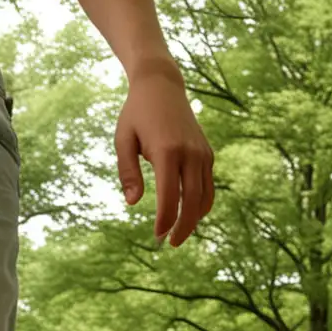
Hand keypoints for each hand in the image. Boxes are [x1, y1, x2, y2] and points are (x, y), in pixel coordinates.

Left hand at [115, 62, 214, 246]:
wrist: (161, 86)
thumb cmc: (136, 114)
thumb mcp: (123, 140)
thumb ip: (127, 172)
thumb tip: (132, 203)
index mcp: (167, 152)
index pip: (169, 197)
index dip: (165, 220)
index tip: (157, 236)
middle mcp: (190, 154)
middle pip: (192, 202)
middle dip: (183, 226)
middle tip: (170, 244)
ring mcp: (202, 153)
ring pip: (205, 196)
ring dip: (195, 218)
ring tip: (179, 233)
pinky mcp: (207, 152)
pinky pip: (208, 184)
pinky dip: (201, 202)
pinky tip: (189, 213)